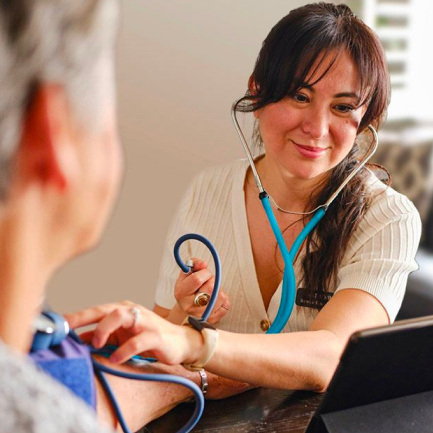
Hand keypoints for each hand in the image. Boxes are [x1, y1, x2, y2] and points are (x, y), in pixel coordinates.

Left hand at [64, 301, 203, 365]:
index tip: (57, 324)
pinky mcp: (156, 335)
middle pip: (106, 309)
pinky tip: (116, 359)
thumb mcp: (122, 337)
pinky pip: (138, 341)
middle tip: (68, 329)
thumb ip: (102, 337)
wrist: (180, 342)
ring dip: (105, 329)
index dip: (77, 316)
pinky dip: (125, 350)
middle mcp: (132, 312)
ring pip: (122, 317)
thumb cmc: (148, 338)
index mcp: (122, 311)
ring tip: (96, 344)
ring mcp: (145, 322)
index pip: (96, 310)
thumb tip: (77, 341)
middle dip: (85, 317)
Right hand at [174, 258, 229, 323]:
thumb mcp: (187, 273)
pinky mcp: (212, 320)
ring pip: (220, 296)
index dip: (205, 272)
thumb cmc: (188, 288)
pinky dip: (223, 299)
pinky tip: (215, 299)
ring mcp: (201, 315)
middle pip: (211, 288)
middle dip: (213, 280)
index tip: (204, 273)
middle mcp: (190, 306)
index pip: (197, 279)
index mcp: (181, 293)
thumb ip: (194, 264)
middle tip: (208, 281)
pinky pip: (226, 305)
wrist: (188, 307)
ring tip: (211, 291)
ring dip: (219, 290)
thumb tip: (204, 264)